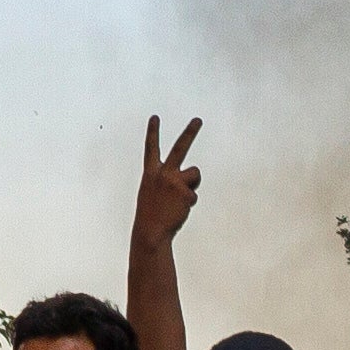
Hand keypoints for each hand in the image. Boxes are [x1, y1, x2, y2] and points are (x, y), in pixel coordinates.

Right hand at [136, 114, 203, 247]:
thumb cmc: (151, 215)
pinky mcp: (185, 192)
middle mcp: (162, 173)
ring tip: (177, 200)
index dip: (153, 132)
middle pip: (180, 147)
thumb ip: (169, 183)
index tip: (155, 117)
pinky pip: (194, 194)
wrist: (150, 232)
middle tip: (198, 120)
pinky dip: (188, 203)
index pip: (151, 149)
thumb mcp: (153, 194)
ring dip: (191, 184)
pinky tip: (178, 210)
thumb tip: (190, 182)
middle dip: (190, 132)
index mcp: (150, 173)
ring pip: (195, 174)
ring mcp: (174, 181)